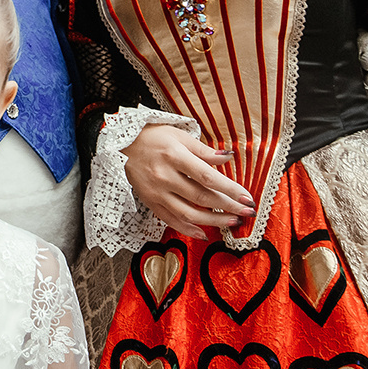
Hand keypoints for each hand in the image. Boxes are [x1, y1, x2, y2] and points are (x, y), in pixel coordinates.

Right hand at [123, 124, 253, 233]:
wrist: (121, 145)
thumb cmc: (153, 137)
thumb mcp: (179, 136)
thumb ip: (204, 150)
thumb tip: (228, 157)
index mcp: (174, 156)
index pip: (207, 177)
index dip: (229, 189)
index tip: (246, 197)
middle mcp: (164, 177)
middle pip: (201, 197)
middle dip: (228, 207)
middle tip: (246, 212)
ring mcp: (156, 192)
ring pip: (188, 213)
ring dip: (213, 221)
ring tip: (232, 222)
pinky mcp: (150, 202)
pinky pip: (170, 220)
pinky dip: (188, 229)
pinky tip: (204, 232)